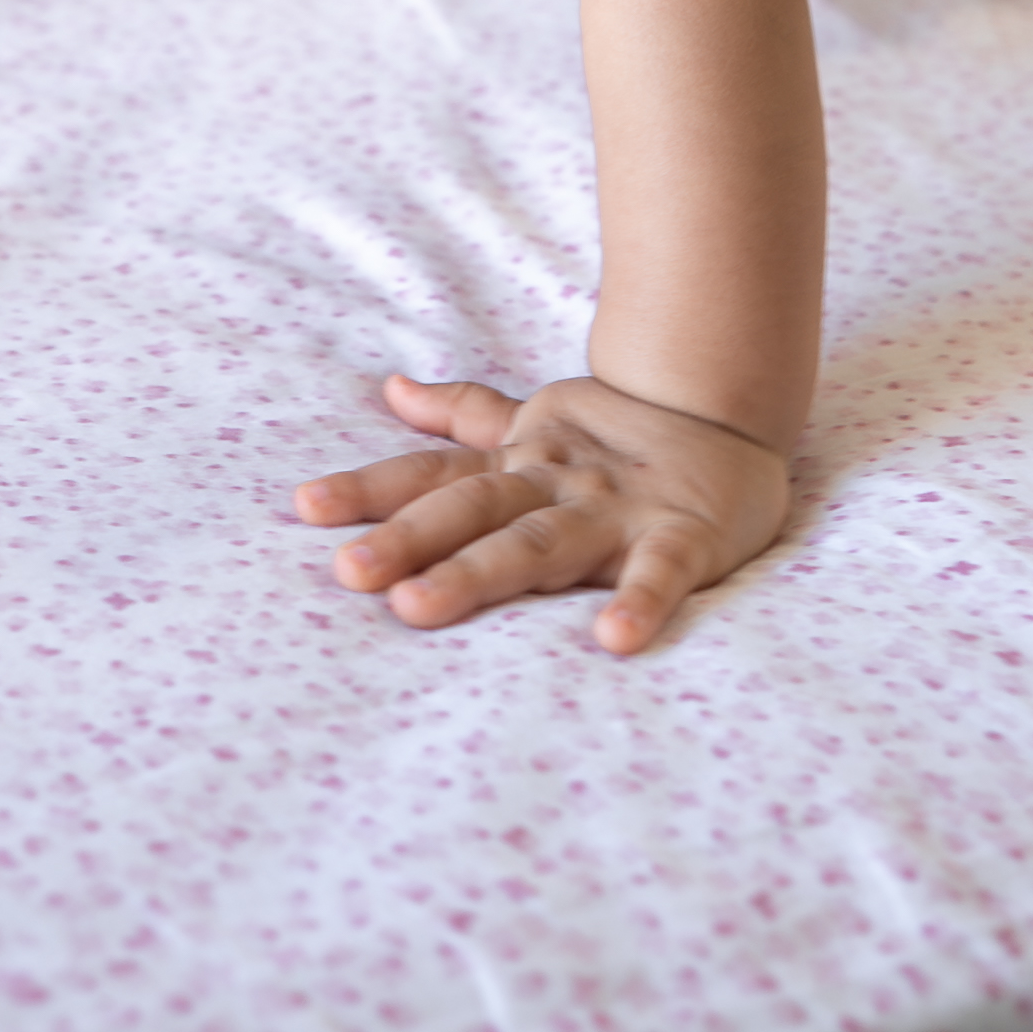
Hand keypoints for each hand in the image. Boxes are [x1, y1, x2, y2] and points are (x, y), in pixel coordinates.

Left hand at [297, 370, 793, 658]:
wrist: (728, 412)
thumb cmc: (618, 436)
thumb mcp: (535, 423)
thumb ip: (464, 416)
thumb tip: (391, 392)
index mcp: (519, 462)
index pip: (433, 474)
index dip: (370, 490)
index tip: (304, 508)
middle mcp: (556, 483)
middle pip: (472, 509)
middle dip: (409, 540)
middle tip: (349, 572)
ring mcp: (616, 510)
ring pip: (540, 542)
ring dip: (480, 574)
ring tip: (420, 608)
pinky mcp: (683, 536)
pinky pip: (661, 572)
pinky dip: (640, 603)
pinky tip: (613, 640)